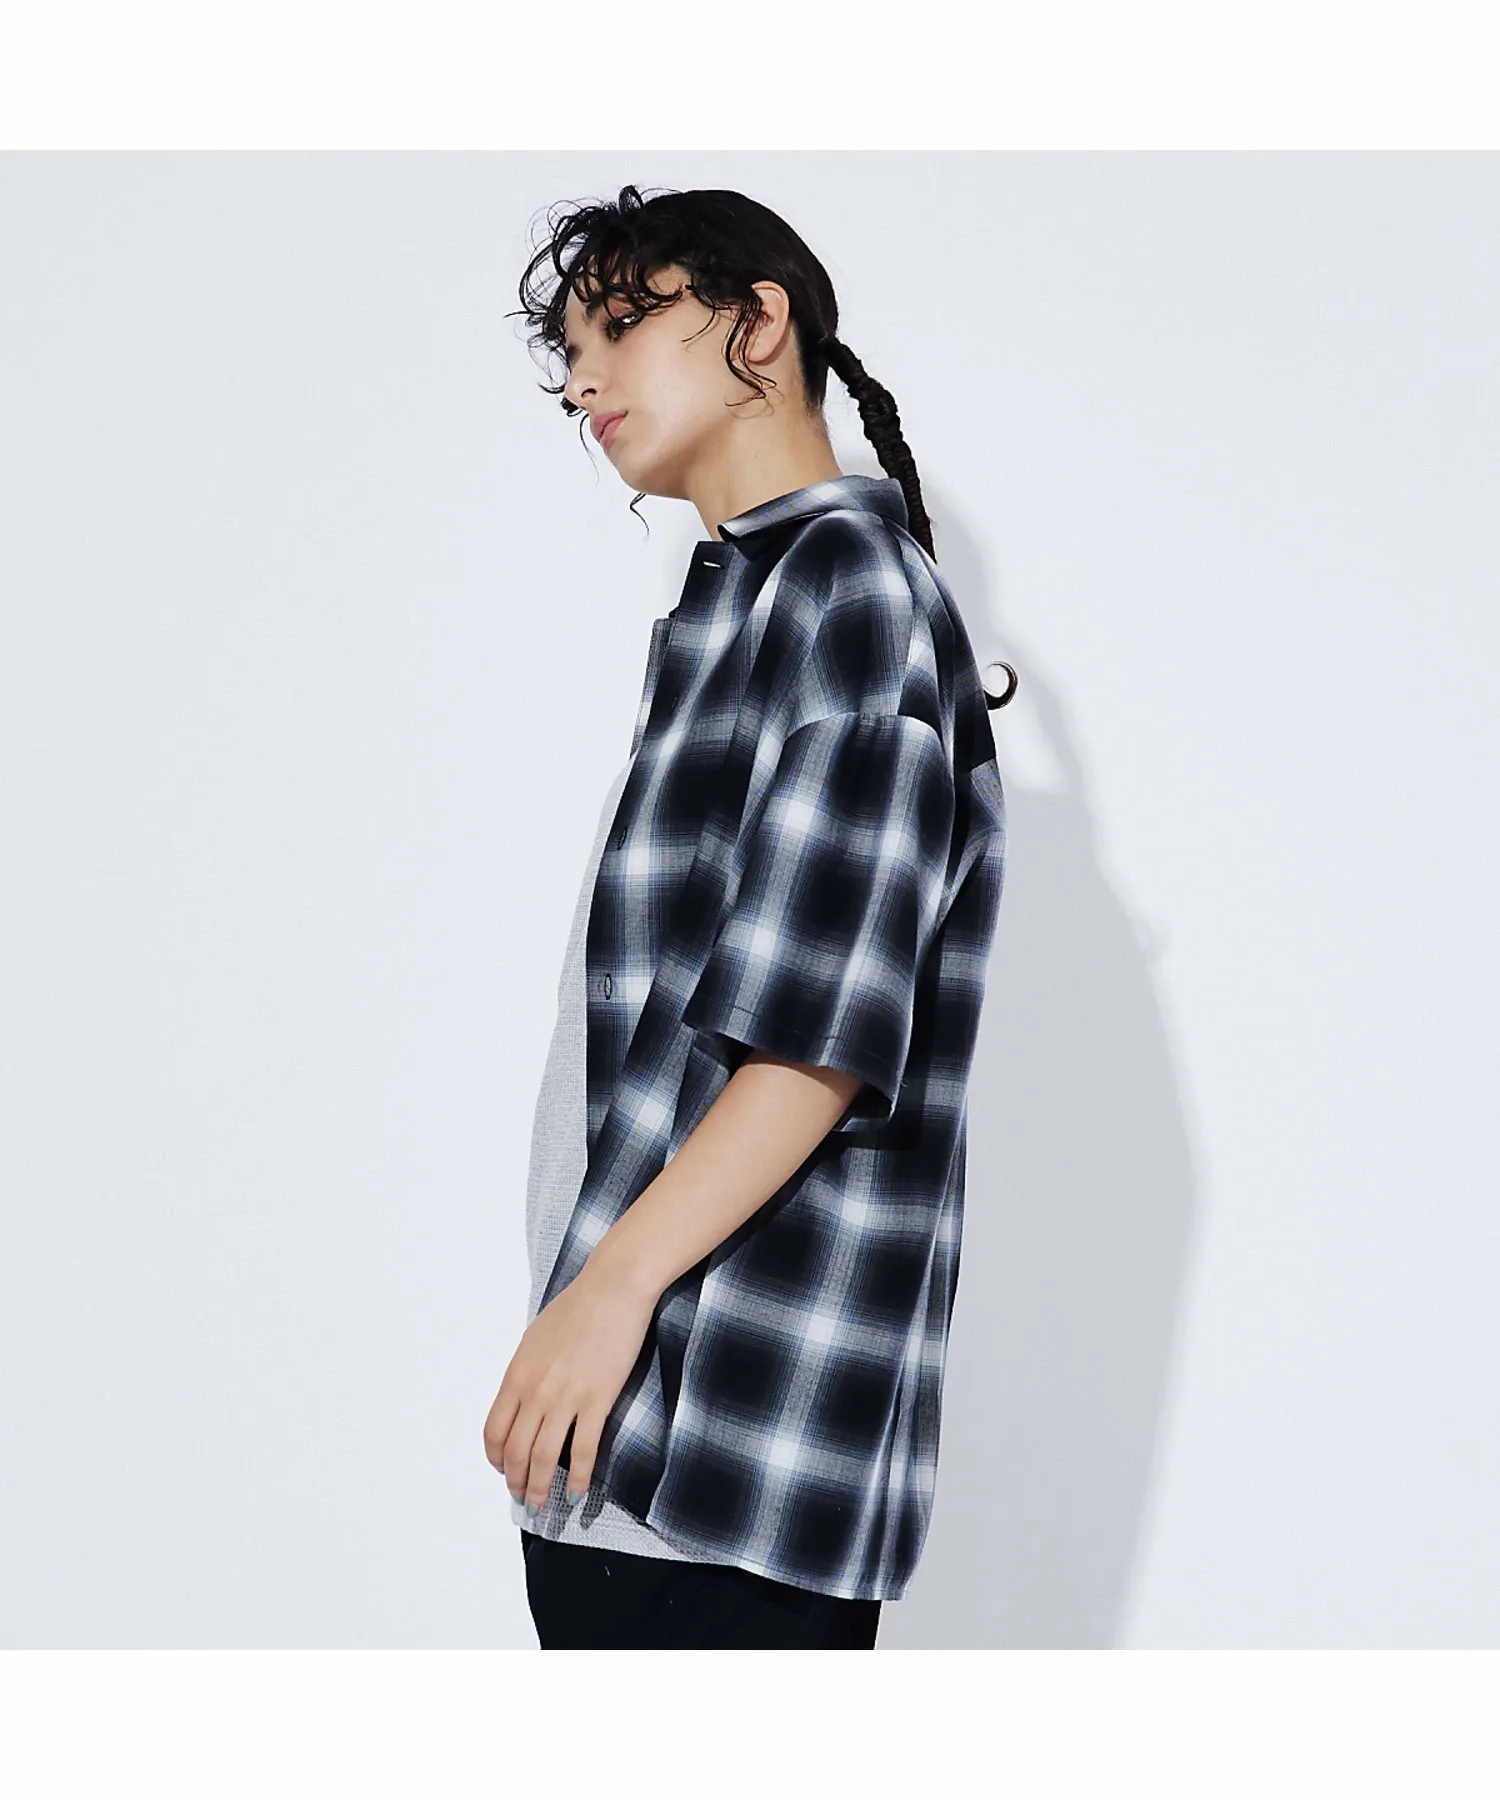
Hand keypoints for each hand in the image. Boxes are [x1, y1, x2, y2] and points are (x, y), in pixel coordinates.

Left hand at [483, 1253, 658, 1515]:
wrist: (613, 1288)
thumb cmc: (578, 1307)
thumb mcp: (536, 1339)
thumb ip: (527, 1371)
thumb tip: (525, 1398)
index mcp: (517, 1375)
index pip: (495, 1431)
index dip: (497, 1458)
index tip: (504, 1470)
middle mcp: (535, 1391)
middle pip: (516, 1452)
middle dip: (517, 1482)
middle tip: (524, 1497)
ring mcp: (566, 1397)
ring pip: (545, 1458)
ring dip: (542, 1489)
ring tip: (544, 1505)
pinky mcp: (597, 1400)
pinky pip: (584, 1451)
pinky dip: (580, 1478)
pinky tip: (580, 1492)